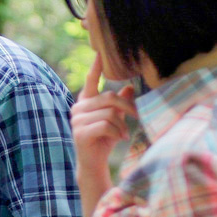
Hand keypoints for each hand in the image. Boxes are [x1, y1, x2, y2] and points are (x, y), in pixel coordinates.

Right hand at [70, 53, 136, 175]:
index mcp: (86, 101)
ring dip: (122, 124)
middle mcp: (78, 108)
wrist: (94, 163)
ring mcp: (77, 120)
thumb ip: (120, 104)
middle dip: (128, 106)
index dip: (96, 67)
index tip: (100, 53)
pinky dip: (117, 132)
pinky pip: (105, 125)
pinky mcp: (80, 132)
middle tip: (139, 115)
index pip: (91, 80)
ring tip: (124, 133)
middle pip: (109, 97)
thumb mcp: (116, 119)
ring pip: (109, 113)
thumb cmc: (105, 139)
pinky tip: (120, 138)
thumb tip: (129, 87)